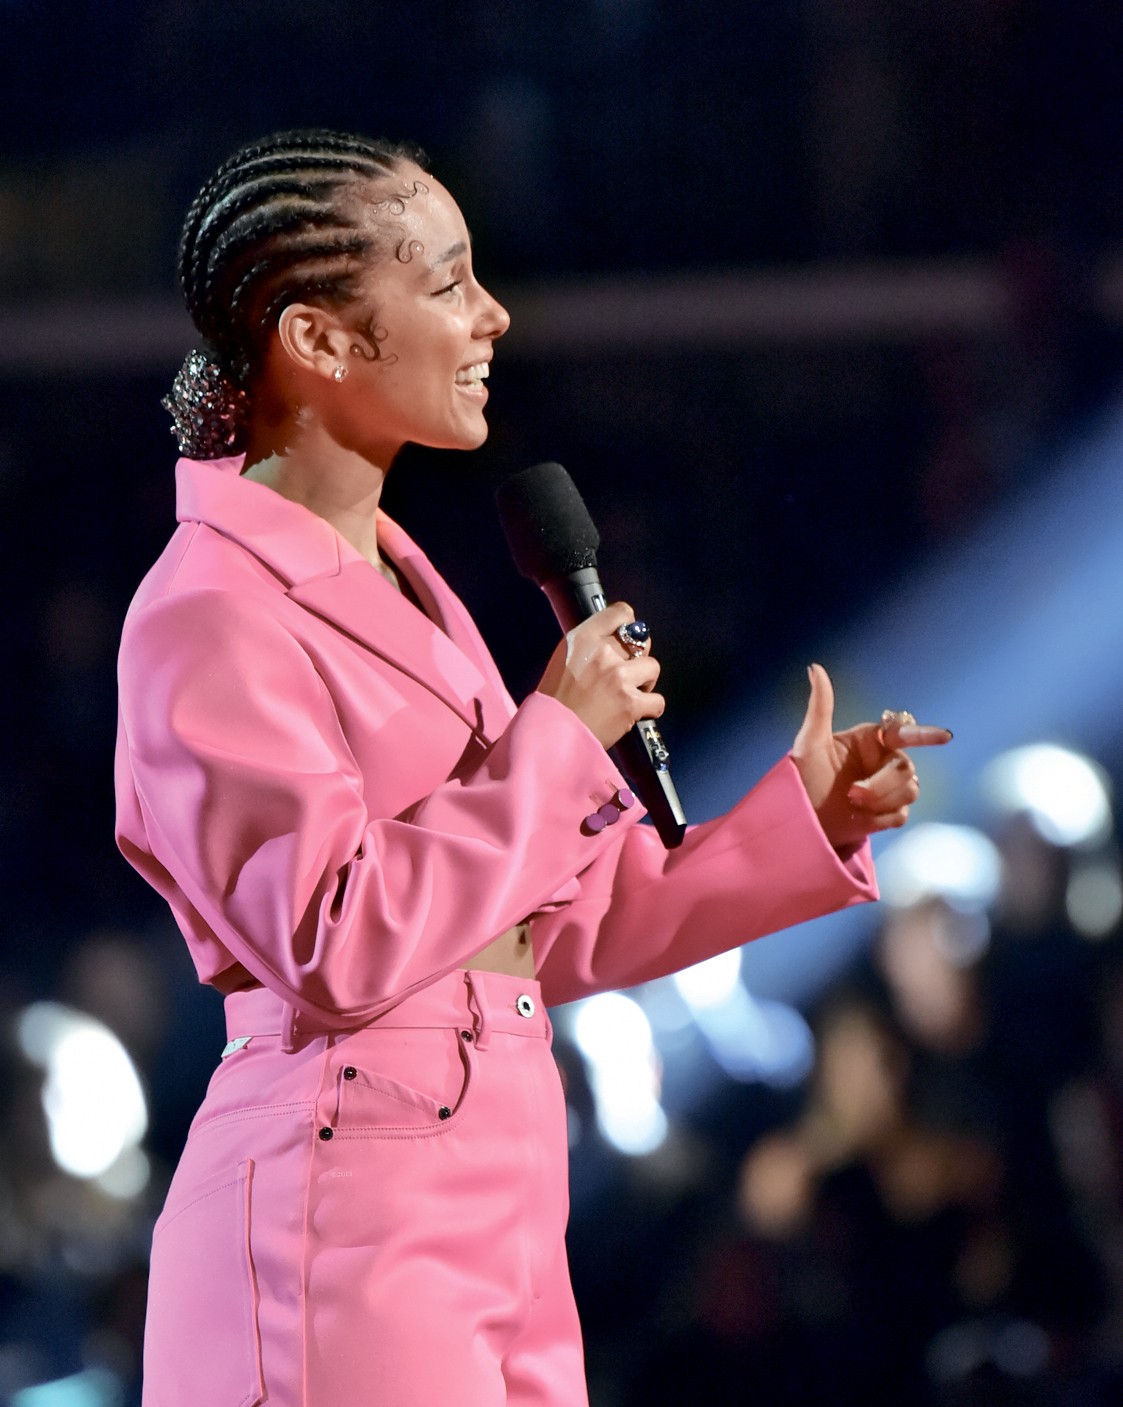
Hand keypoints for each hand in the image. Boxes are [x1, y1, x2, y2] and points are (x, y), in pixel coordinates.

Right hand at [536, 602, 663, 748]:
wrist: (552, 735)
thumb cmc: (555, 702)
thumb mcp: (563, 659)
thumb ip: (589, 646)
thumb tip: (615, 641)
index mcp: (583, 638)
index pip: (620, 612)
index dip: (629, 625)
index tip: (629, 637)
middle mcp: (602, 653)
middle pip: (641, 639)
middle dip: (638, 656)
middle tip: (627, 673)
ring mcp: (618, 677)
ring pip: (652, 667)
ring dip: (645, 682)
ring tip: (628, 695)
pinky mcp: (630, 703)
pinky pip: (657, 700)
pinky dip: (650, 709)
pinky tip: (636, 713)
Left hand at [791, 662, 952, 850]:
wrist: (800, 819)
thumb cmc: (801, 777)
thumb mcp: (809, 742)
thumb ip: (819, 705)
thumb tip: (814, 667)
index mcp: (870, 740)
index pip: (902, 732)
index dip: (925, 734)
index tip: (945, 736)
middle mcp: (883, 761)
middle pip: (907, 768)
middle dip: (883, 784)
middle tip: (852, 793)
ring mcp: (887, 788)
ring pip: (910, 791)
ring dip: (881, 800)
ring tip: (853, 803)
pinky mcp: (888, 814)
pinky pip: (902, 814)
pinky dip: (881, 818)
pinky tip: (860, 817)